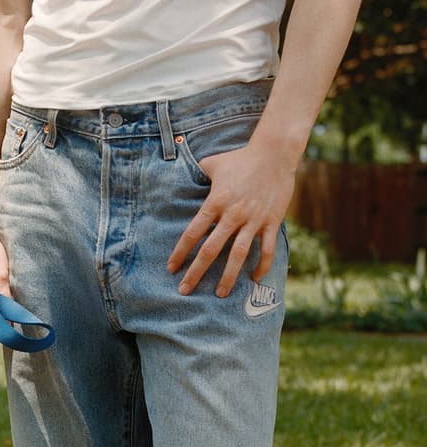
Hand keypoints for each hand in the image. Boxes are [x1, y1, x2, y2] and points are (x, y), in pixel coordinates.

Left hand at [167, 141, 296, 297]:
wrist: (275, 152)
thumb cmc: (241, 158)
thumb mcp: (213, 163)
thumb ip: (197, 174)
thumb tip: (183, 176)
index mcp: (216, 201)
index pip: (193, 232)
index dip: (180, 252)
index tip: (171, 268)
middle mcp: (233, 214)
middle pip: (210, 249)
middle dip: (196, 272)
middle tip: (185, 290)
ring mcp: (253, 219)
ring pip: (238, 254)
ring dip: (228, 276)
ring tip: (220, 294)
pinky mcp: (271, 222)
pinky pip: (266, 249)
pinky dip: (261, 265)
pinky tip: (254, 278)